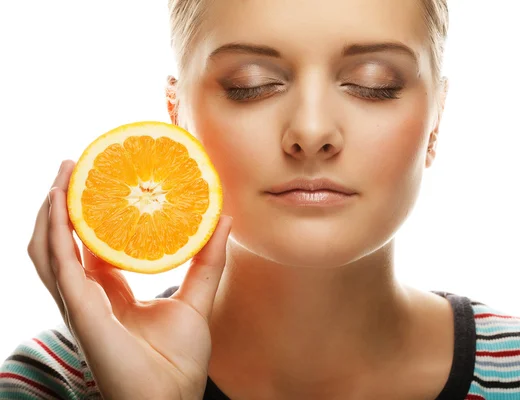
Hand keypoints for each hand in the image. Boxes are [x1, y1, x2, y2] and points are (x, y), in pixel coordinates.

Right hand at [27, 160, 231, 399]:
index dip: (89, 217)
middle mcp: (88, 297)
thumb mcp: (198, 298)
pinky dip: (55, 233)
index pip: (90, 247)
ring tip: (61, 176)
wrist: (171, 398)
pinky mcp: (81, 312)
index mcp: (110, 294)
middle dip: (61, 205)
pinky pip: (59, 266)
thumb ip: (208, 259)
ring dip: (50, 212)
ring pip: (49, 250)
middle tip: (72, 166)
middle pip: (62, 243)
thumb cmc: (180, 360)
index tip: (99, 182)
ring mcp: (79, 305)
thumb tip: (224, 218)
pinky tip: (59, 204)